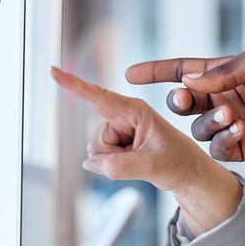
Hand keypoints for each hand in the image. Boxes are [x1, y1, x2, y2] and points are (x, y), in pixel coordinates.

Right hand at [49, 67, 241, 233]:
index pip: (98, 96)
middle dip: (112, 156)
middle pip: (96, 139)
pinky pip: (102, 158)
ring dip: (115, 162)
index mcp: (136, 111)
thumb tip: (90, 163)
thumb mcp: (153, 166)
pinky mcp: (118, 142)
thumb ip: (119, 166)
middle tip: (142, 159)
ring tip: (142, 161)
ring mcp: (120, 129)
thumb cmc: (180, 163)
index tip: (53, 70)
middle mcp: (125, 116)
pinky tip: (135, 163)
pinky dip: (115, 166)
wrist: (191, 175)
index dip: (74, 84)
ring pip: (97, 151)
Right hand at [125, 43, 244, 162]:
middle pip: (184, 103)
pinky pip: (220, 150)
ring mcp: (234, 124)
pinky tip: (240, 131)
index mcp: (225, 73)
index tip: (129, 73)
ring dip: (209, 122)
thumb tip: (186, 80)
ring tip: (233, 115)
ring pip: (199, 129)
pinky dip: (223, 141)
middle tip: (186, 98)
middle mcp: (225, 98)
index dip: (156, 71)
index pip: (182, 71)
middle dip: (178, 101)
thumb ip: (223, 72)